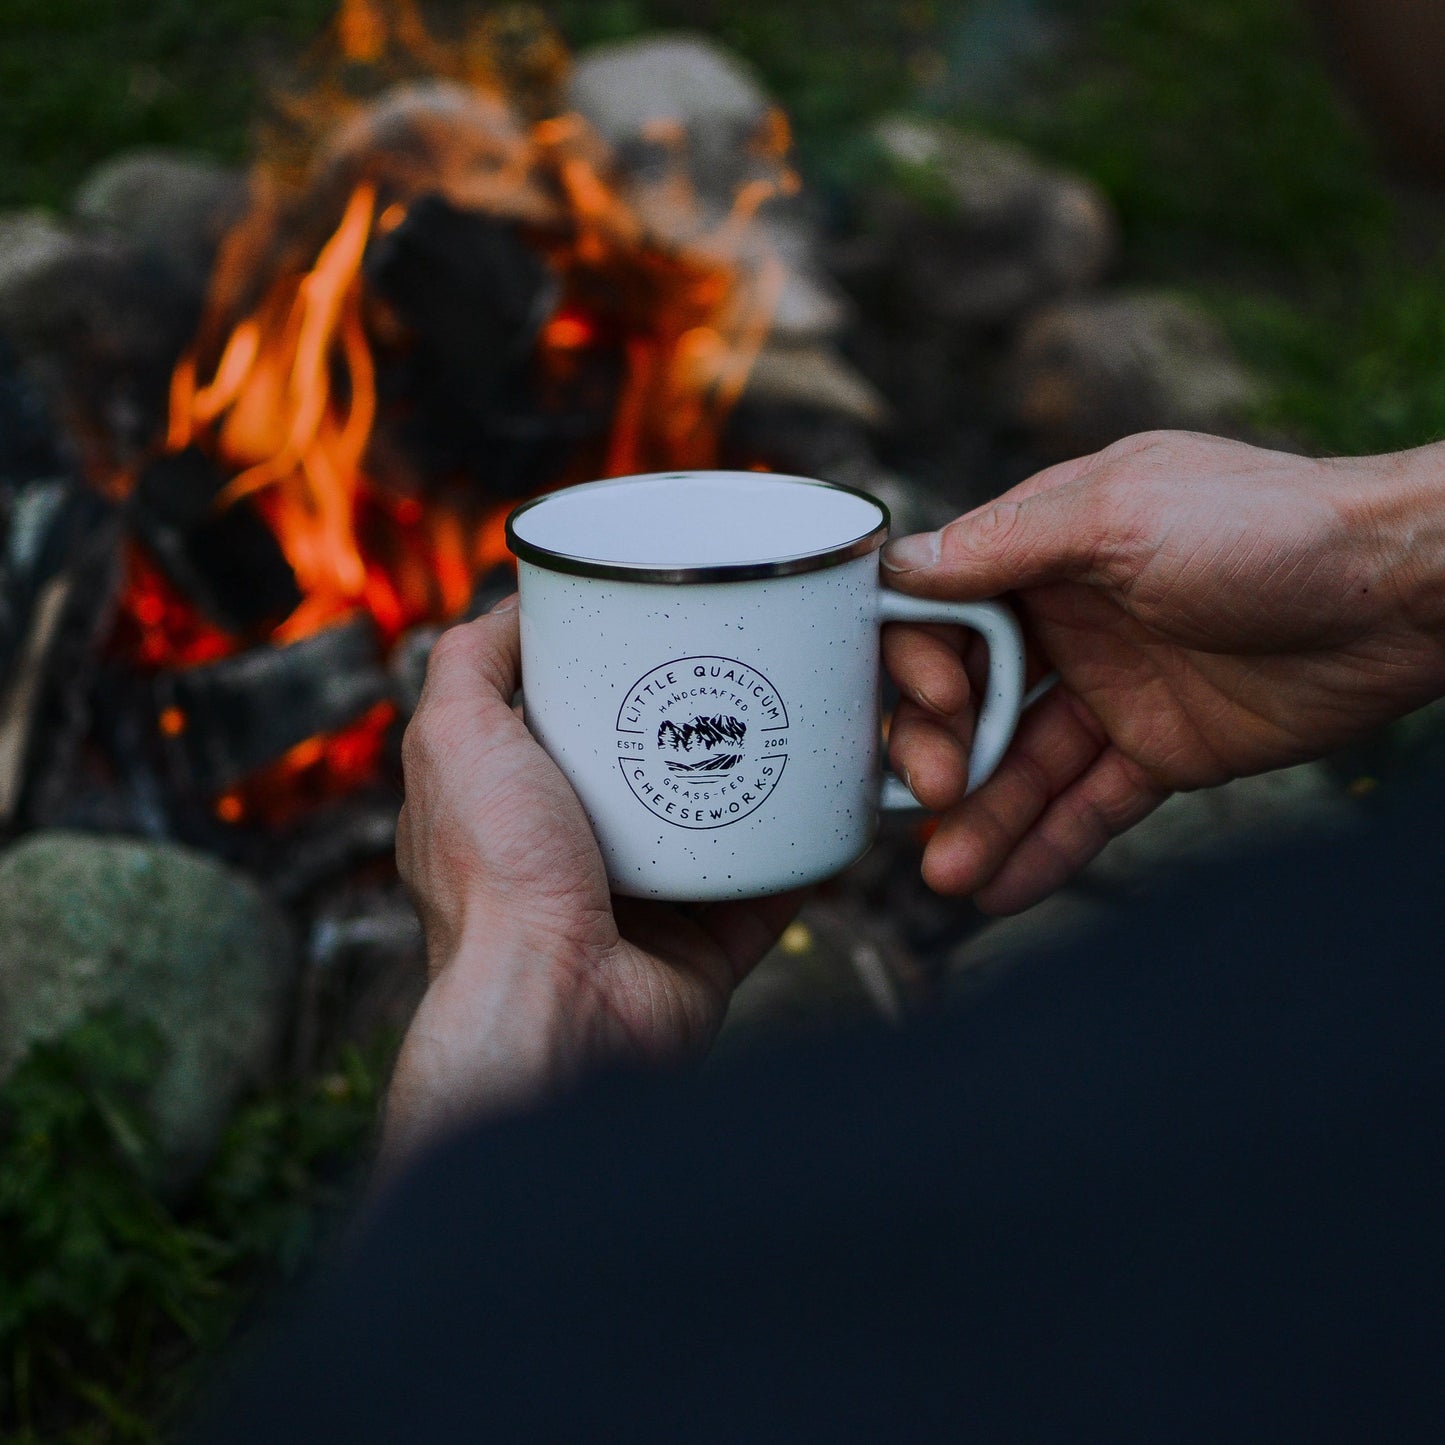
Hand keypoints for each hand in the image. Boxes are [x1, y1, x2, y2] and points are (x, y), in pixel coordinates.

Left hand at [381, 599, 800, 1169]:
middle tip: (744, 659)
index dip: (607, 671)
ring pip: (716, 825)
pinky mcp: (706, 946)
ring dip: (756, 777)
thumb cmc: (496, 879)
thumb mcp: (454, 737)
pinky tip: (832, 793)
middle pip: (649, 767)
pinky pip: (770, 887)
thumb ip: (469, 663)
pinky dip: (802, 849)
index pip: (566, 723)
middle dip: (695, 717)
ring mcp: (643, 907)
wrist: (557, 1007)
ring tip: (801, 713)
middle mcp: (574, 858)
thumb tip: (517, 604)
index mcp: (514, 813)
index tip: (658, 621)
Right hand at [882, 431, 1444, 912]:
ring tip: (949, 875)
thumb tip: (903, 564)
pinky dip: (1049, 846)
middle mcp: (1067, 621)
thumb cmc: (1267, 526)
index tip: (937, 703)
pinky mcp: (1162, 750)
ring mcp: (1113, 690)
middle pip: (968, 698)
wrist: (1401, 593)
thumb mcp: (1120, 513)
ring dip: (982, 819)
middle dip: (940, 751)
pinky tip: (1002, 888)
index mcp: (1045, 551)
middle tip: (936, 794)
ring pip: (1023, 765)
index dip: (916, 662)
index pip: (938, 610)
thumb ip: (1007, 544)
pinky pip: (1092, 805)